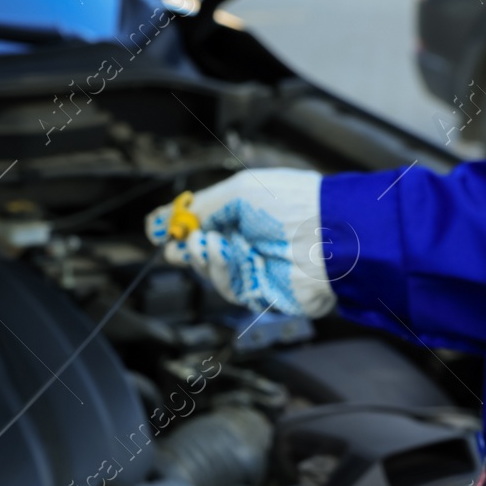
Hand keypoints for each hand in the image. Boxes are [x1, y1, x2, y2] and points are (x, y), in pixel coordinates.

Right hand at [144, 168, 332, 317]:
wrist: (330, 237)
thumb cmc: (292, 205)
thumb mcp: (238, 193)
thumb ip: (202, 207)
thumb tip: (165, 219)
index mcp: (245, 211)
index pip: (202, 220)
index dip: (177, 226)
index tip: (155, 228)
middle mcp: (249, 240)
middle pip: (201, 250)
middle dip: (186, 246)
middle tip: (176, 242)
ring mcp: (255, 267)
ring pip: (211, 271)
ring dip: (204, 257)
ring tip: (208, 244)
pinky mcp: (262, 293)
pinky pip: (230, 288)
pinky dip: (222, 271)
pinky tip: (227, 254)